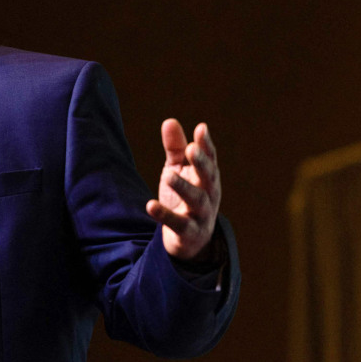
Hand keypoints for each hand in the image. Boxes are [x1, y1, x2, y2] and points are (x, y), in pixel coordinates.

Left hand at [146, 119, 221, 260]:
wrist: (190, 241)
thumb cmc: (184, 198)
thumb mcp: (178, 171)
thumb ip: (175, 149)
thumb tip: (170, 121)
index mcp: (208, 178)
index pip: (210, 159)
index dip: (206, 144)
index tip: (201, 129)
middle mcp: (209, 195)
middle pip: (208, 177)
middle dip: (201, 163)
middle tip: (191, 149)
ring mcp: (201, 214)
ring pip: (196, 200)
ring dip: (183, 186)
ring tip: (168, 174)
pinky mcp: (188, 233)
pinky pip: (178, 224)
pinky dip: (165, 215)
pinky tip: (150, 205)